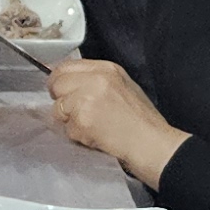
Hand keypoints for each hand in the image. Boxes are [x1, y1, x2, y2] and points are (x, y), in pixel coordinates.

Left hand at [45, 59, 187, 182]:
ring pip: (58, 108)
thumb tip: (70, 86)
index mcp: (107, 69)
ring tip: (93, 127)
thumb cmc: (142, 122)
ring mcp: (88, 97)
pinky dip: (78, 137)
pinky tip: (96, 137)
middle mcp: (96, 78)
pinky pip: (67, 129)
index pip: (65, 66)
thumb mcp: (123, 87)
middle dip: (61, 101)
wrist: (152, 143)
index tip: (63, 94)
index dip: (60, 82)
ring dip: (70, 122)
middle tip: (77, 114)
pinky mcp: (83, 118)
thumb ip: (95, 82)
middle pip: (57, 83)